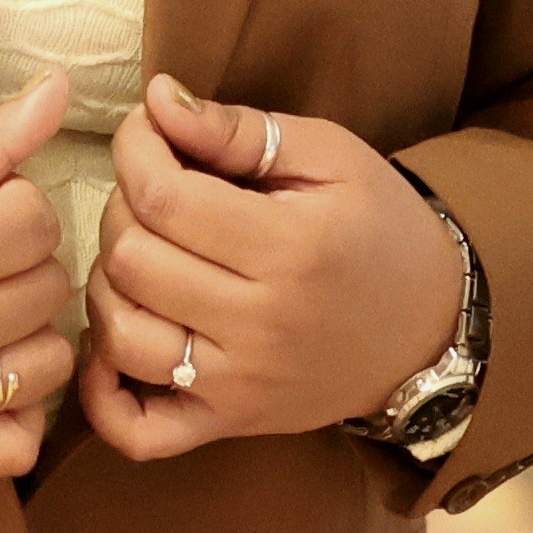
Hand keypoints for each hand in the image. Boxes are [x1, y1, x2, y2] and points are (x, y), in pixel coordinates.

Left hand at [78, 74, 462, 461]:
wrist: (430, 328)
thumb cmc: (378, 228)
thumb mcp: (330, 157)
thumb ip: (238, 130)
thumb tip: (157, 100)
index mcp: (289, 247)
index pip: (163, 198)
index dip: (134, 151)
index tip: (146, 132)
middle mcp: (260, 323)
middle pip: (131, 260)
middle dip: (123, 208)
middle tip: (153, 192)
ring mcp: (240, 384)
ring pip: (119, 334)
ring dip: (107, 285)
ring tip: (141, 256)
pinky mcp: (229, 423)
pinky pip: (139, 432)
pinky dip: (102, 395)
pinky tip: (110, 345)